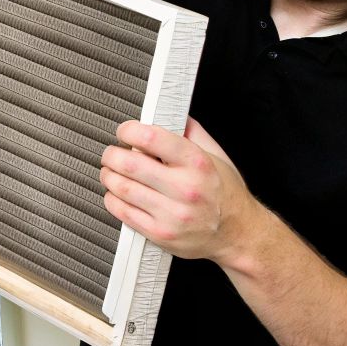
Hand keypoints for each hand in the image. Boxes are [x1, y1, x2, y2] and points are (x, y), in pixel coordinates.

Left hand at [99, 116, 255, 261]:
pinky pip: (122, 212)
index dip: (129, 131)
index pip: (151, 138)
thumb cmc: (225, 193)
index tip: (125, 131)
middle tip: (112, 153)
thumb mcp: (216, 155)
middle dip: (112, 154)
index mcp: (197, 163)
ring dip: (109, 176)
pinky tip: (117, 193)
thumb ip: (191, 131)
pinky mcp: (160, 234)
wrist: (237, 233)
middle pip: (130, 164)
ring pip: (122, 188)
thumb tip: (167, 111)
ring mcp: (172, 214)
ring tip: (112, 172)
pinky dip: (112, 199)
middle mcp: (185, 188)